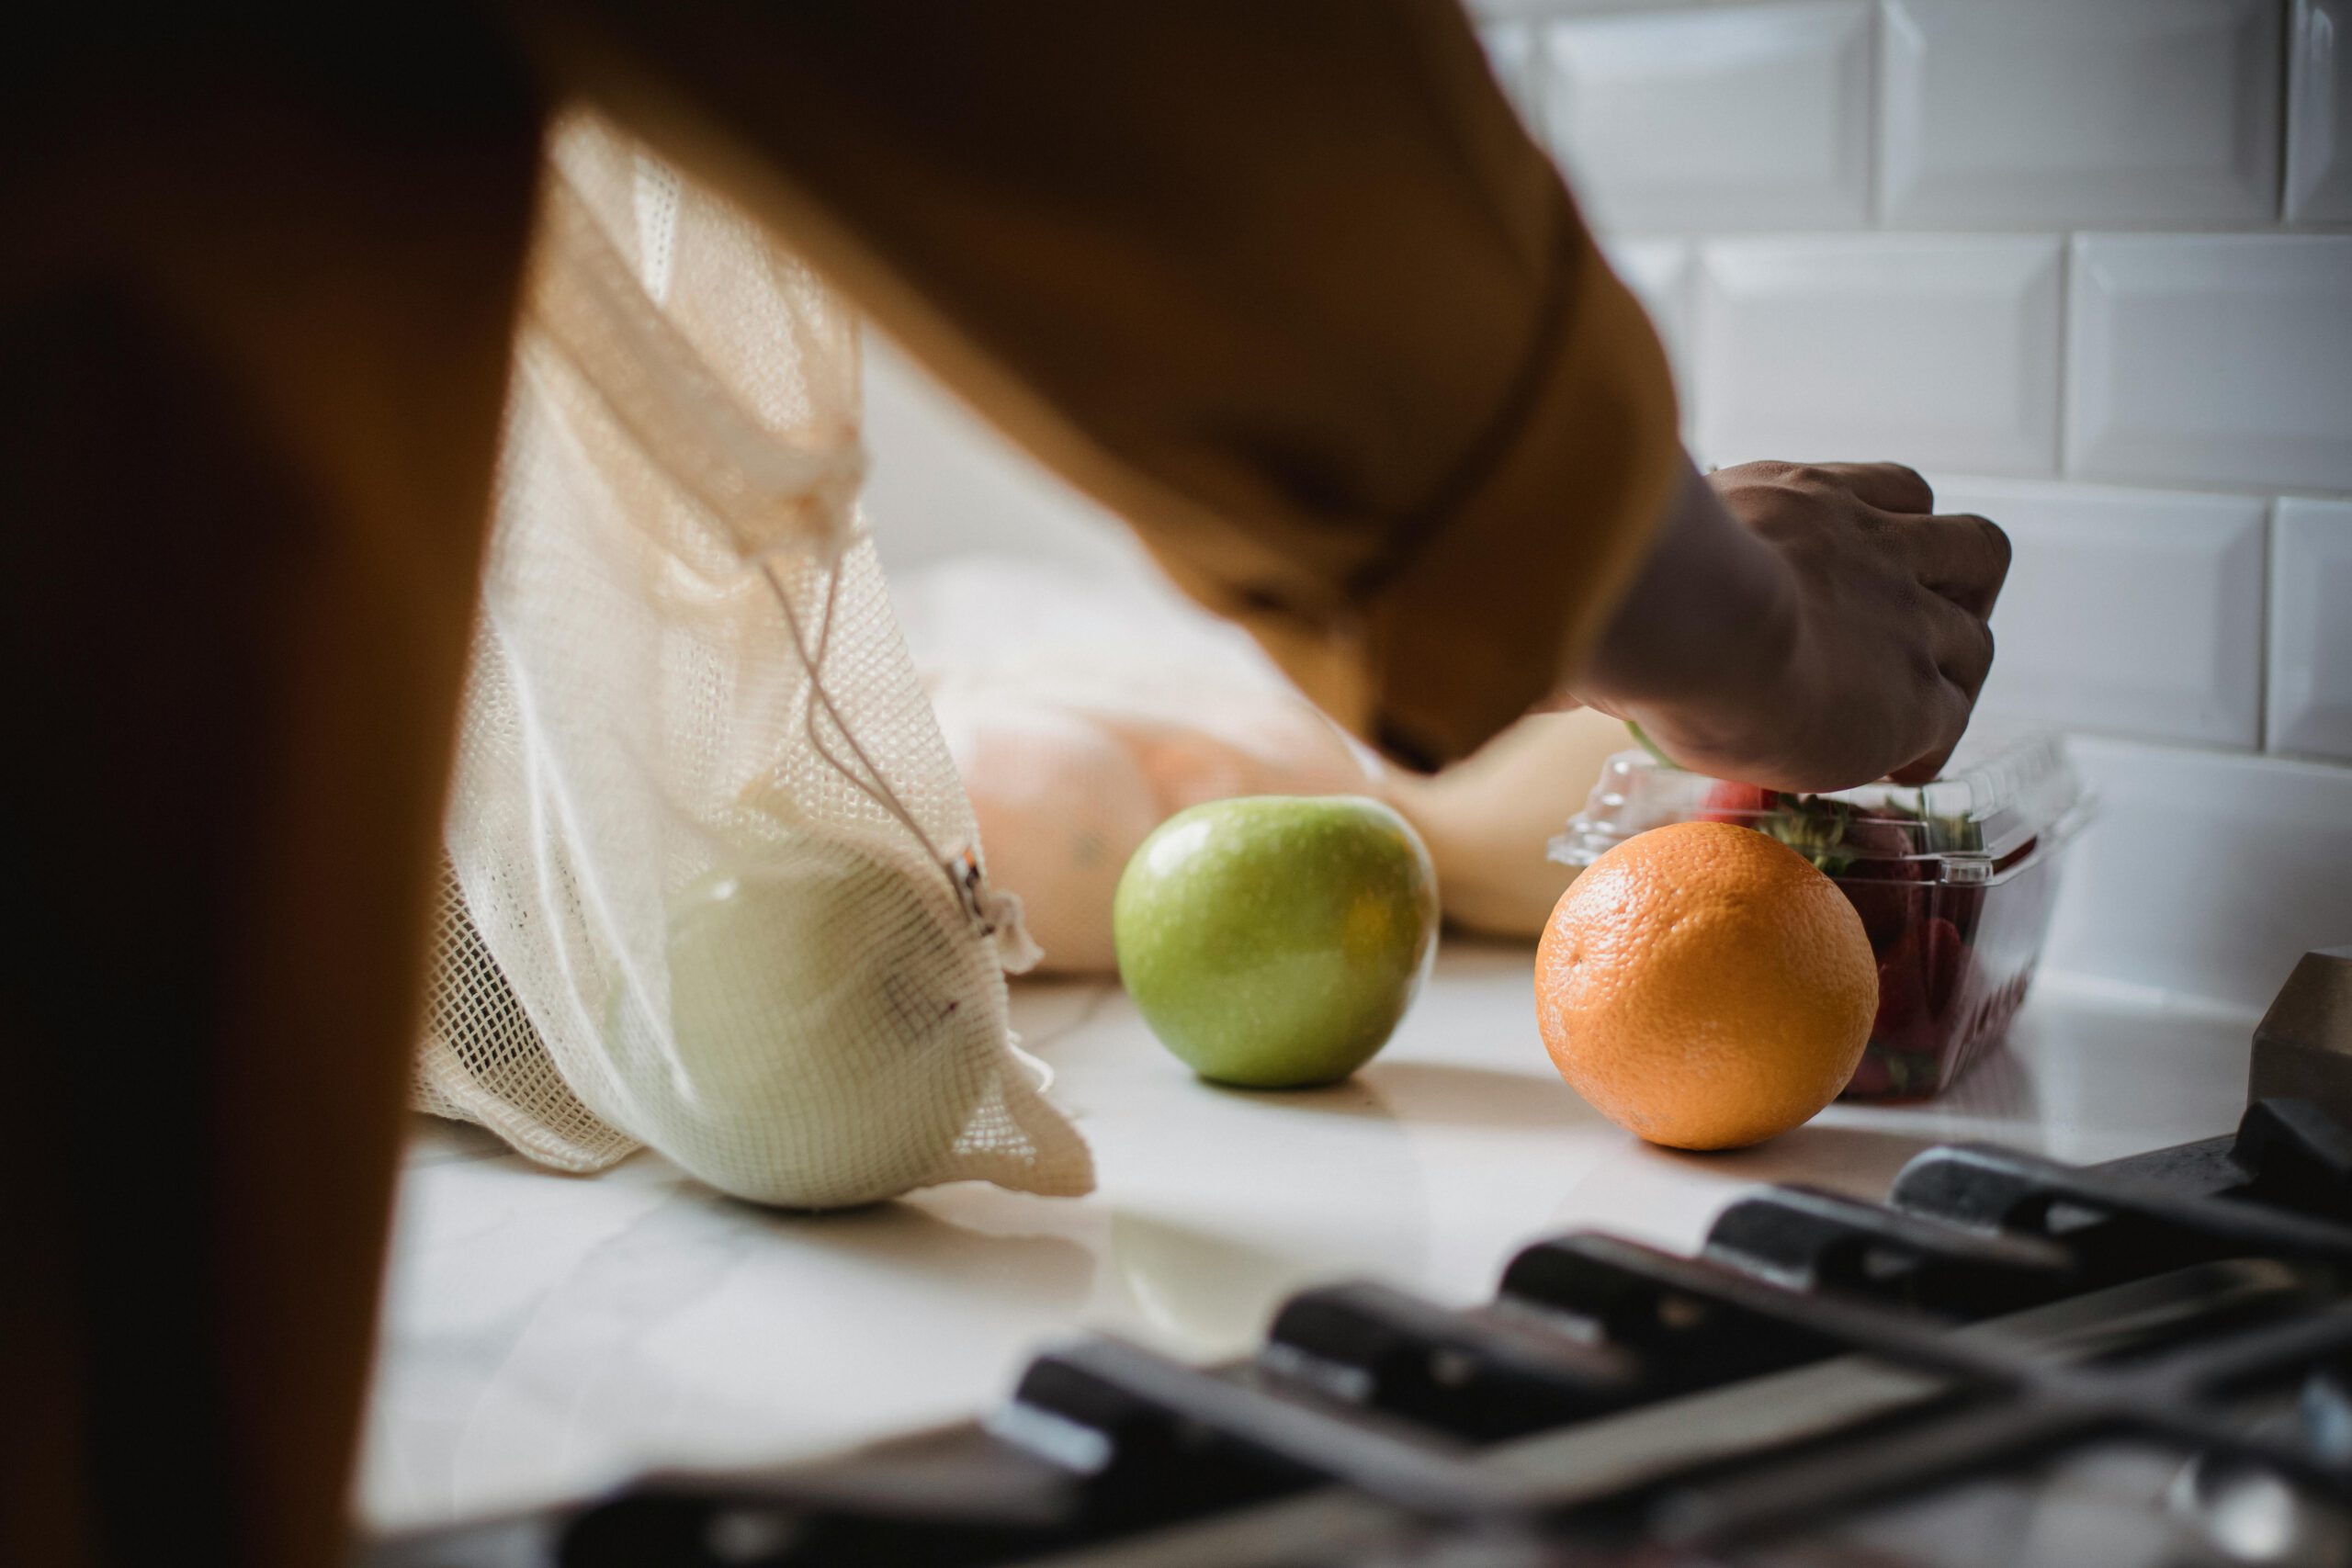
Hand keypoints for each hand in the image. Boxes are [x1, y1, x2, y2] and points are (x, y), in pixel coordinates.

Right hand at [1572, 457, 2009, 791]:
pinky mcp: (1917, 695)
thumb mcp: (1625, 571)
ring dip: (1951, 674)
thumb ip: (1602, 599)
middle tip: (1914, 634)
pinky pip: (1951, 722)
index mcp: (1806, 500)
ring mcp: (1906, 620)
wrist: (1694, 619)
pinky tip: (1894, 767)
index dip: (1891, 534)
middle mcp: (1872, 546)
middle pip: (1970, 545)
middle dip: (1959, 592)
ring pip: (1978, 637)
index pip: (1888, 493)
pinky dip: (1931, 745)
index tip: (1857, 577)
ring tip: (1905, 712)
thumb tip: (1525, 670)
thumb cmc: (1635, 588)